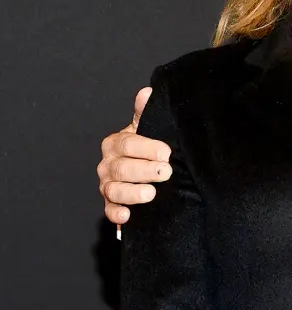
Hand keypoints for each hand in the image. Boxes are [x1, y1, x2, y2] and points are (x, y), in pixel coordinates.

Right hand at [97, 87, 171, 223]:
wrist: (141, 169)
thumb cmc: (144, 146)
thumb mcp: (145, 128)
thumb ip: (144, 113)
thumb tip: (147, 92)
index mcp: (116, 143)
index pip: (128, 144)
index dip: (147, 148)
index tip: (166, 152)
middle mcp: (108, 164)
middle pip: (122, 168)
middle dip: (144, 171)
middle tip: (166, 172)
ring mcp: (108, 185)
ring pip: (114, 190)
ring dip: (132, 193)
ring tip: (150, 194)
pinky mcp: (111, 203)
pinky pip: (109, 210)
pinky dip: (116, 214)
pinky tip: (127, 217)